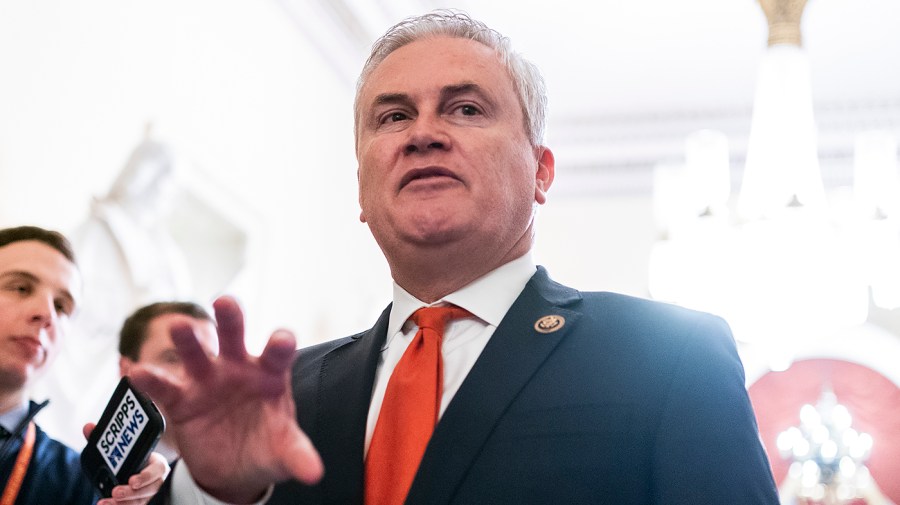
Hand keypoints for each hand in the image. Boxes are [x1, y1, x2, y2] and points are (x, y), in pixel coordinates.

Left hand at [82, 424, 169, 504]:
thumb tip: (88, 427)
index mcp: (156, 463)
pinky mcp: (141, 501)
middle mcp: (156, 480)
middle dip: (131, 492)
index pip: (157, 470)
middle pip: (148, 489)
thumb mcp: (123, 447)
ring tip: (106, 502)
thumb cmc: (133, 457)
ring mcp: (149, 493)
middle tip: (115, 492)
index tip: (131, 480)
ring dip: (124, 502)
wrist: (139, 469)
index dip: (145, 476)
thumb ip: (106, 438)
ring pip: (140, 501)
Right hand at [128, 296, 323, 502]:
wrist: (234, 469)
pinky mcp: (183, 400)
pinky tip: (138, 372)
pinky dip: (152, 380)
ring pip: (197, 354)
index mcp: (270, 374)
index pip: (277, 353)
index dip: (280, 344)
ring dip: (188, 340)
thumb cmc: (265, 446)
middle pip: (234, 338)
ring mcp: (208, 381)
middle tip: (225, 301)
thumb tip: (313, 472)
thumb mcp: (283, 452)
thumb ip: (297, 455)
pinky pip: (165, 387)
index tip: (281, 340)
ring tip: (179, 326)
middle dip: (230, 319)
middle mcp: (238, 369)